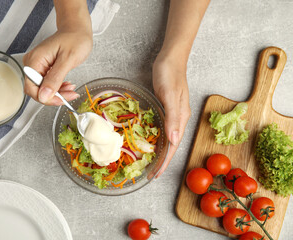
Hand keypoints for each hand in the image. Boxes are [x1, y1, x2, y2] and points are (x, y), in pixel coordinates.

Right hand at [23, 28, 92, 104]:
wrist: (77, 29)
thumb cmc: (74, 39)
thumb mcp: (67, 60)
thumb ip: (55, 78)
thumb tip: (44, 96)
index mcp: (35, 61)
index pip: (32, 88)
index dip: (46, 98)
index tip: (61, 100)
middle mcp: (33, 64)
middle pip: (37, 90)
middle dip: (54, 96)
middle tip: (70, 95)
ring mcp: (38, 66)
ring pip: (44, 89)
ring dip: (58, 92)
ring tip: (71, 89)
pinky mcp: (44, 68)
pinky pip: (47, 84)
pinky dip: (58, 88)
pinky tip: (67, 86)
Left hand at [152, 53, 190, 177]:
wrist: (171, 57)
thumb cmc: (170, 74)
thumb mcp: (170, 95)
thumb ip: (173, 118)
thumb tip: (174, 141)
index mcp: (181, 118)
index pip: (174, 146)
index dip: (165, 162)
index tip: (156, 175)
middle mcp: (179, 118)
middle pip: (171, 145)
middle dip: (162, 161)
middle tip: (151, 174)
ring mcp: (173, 113)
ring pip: (167, 138)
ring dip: (160, 152)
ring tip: (150, 163)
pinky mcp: (167, 108)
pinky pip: (163, 129)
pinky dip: (157, 139)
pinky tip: (151, 142)